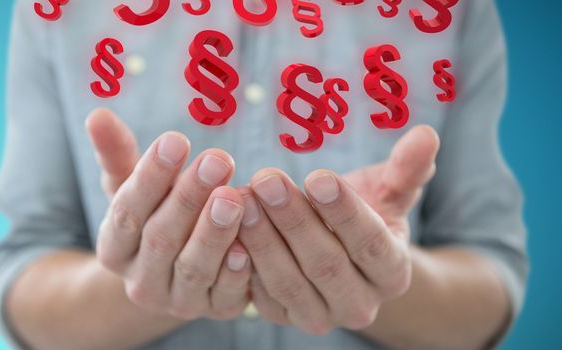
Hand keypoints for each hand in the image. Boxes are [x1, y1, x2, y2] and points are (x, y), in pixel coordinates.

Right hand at [86, 108, 251, 319]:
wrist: (171, 277)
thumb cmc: (152, 215)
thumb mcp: (130, 186)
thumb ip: (116, 153)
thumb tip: (98, 114)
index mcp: (113, 248)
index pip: (127, 211)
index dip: (151, 176)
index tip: (176, 139)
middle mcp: (139, 280)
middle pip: (160, 239)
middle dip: (189, 198)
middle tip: (217, 158)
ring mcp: (175, 301)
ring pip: (192, 268)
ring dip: (213, 232)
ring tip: (235, 196)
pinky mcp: (212, 311)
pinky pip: (224, 295)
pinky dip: (235, 272)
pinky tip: (248, 245)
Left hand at [239, 126, 439, 333]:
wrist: (337, 257)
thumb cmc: (361, 213)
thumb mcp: (386, 192)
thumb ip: (406, 169)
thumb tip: (427, 134)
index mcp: (393, 273)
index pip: (370, 244)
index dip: (344, 212)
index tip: (317, 176)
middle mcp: (360, 305)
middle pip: (325, 264)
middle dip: (293, 219)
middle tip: (266, 179)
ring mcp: (319, 317)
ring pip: (288, 281)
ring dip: (262, 239)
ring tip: (242, 197)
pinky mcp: (282, 317)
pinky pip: (260, 294)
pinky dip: (241, 262)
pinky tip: (226, 227)